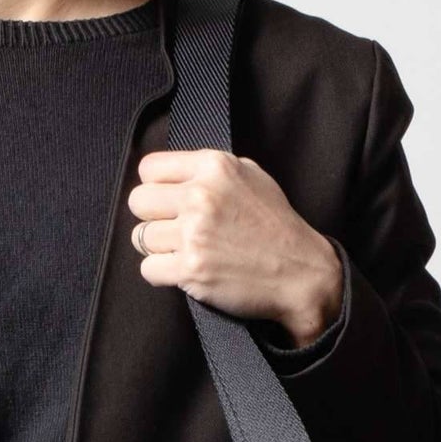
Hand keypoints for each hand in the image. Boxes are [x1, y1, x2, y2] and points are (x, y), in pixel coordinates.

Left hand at [127, 149, 343, 348]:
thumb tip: (171, 175)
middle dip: (153, 218)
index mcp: (214, 167)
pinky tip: (186, 272)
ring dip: (159, 249)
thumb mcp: (252, 176)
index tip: (170, 203)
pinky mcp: (192, 269)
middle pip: (138, 202)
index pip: (149, 169)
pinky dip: (162, 274)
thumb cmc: (278, 228)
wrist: (302, 274)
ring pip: (141, 238)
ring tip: (186, 253)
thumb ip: (210, 170)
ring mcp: (195, 234)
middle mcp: (201, 196)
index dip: (156, 188)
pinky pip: (148, 269)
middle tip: (176, 231)